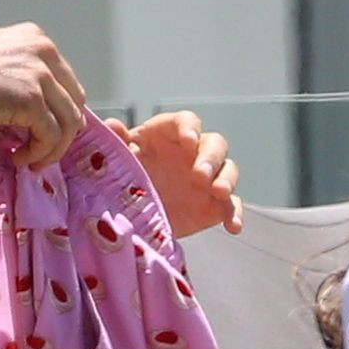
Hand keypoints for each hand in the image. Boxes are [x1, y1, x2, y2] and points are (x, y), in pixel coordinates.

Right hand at [0, 23, 86, 167]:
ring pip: (69, 121)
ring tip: (33, 159)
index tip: (47, 129)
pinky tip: (20, 157)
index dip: (60, 110)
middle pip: (74, 100)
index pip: (65, 79)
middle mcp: (43, 51)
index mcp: (35, 39)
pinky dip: (40, 153)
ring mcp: (40, 76)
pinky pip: (51, 136)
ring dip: (53, 147)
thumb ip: (20, 74)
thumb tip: (32, 106)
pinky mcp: (32, 101)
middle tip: (44, 148)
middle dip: (62, 130)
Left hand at [104, 111, 243, 236]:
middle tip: (199, 175)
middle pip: (214, 143)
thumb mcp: (119, 161)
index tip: (187, 141)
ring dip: (227, 179)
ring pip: (228, 170)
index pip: (187, 121)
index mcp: (170, 136)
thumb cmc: (125, 178)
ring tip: (219, 192)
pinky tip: (233, 227)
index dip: (189, 128)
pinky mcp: (214, 204)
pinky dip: (235, 214)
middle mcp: (194, 153)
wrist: (130, 215)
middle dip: (210, 157)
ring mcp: (208, 178)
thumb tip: (112, 125)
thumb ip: (118, 142)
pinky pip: (231, 206)